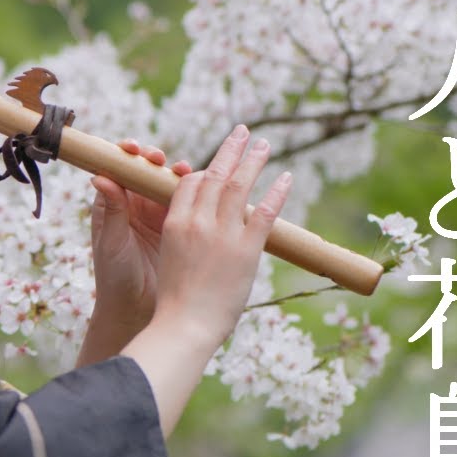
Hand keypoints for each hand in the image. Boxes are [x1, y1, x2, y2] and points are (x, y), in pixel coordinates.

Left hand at [89, 139, 192, 329]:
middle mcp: (135, 205)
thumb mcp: (112, 242)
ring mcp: (158, 215)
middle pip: (146, 172)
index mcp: (114, 204)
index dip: (127, 155)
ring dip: (176, 174)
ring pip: (168, 185)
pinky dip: (195, 193)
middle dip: (154, 161)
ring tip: (183, 170)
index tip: (134, 149)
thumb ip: (112, 210)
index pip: (120, 171)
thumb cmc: (114, 276)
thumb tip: (99, 176)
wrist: (135, 309)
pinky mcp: (178, 227)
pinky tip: (203, 187)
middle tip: (160, 159)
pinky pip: (188, 204)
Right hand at [152, 124, 291, 346]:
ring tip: (264, 144)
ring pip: (240, 185)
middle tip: (242, 131)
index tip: (218, 165)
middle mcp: (198, 221)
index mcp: (175, 223)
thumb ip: (183, 238)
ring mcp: (223, 233)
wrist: (185, 325)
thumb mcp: (169, 259)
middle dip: (231, 150)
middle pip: (216, 174)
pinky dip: (276, 192)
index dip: (205, 171)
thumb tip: (197, 232)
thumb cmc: (175, 301)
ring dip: (254, 160)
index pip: (190, 183)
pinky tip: (286, 177)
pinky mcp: (246, 249)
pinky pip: (264, 212)